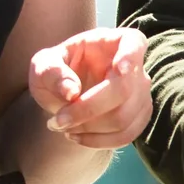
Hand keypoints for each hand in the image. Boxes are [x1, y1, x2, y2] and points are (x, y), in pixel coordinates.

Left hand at [31, 27, 152, 149]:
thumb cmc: (55, 71)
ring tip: (63, 127)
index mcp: (113, 42)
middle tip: (57, 121)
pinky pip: (127, 135)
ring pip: (125, 118)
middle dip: (88, 109)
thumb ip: (52, 72)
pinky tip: (78, 137)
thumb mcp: (42, 65)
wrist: (64, 93)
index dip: (130, 57)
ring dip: (90, 128)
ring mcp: (140, 92)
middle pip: (124, 90)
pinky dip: (100, 141)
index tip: (119, 69)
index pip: (133, 43)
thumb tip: (72, 92)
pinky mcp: (139, 116)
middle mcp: (133, 66)